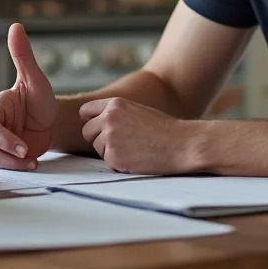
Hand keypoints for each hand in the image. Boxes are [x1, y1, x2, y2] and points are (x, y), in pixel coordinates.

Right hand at [0, 23, 57, 169]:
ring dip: (13, 164)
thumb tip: (16, 27)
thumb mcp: (35, 78)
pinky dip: (18, 167)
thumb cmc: (40, 98)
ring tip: (32, 162)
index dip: (2, 137)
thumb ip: (23, 56)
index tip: (22, 145)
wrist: (53, 120)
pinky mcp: (7, 155)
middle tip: (28, 156)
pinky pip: (5, 165)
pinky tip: (34, 163)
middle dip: (7, 154)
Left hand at [78, 97, 197, 174]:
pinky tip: (137, 159)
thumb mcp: (137, 111)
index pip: (85, 111)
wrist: (182, 144)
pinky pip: (108, 163)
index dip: (92, 122)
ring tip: (135, 150)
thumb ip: (116, 114)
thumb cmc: (164, 129)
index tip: (101, 128)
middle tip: (123, 143)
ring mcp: (109, 137)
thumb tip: (94, 122)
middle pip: (87, 132)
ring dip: (111, 152)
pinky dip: (119, 164)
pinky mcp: (113, 156)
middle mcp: (108, 118)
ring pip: (97, 148)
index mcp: (115, 104)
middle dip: (100, 139)